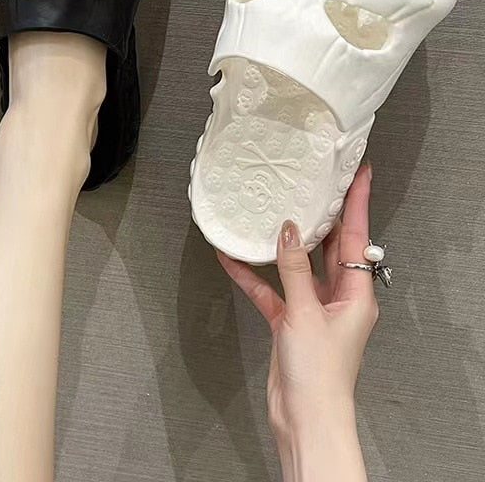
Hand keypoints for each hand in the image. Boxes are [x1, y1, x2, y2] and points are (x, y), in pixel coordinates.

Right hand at [217, 164, 377, 479]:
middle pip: (330, 246)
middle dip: (321, 215)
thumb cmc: (320, 374)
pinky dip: (253, 274)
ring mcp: (313, 308)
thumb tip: (288, 230)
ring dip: (280, 243)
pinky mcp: (290, 321)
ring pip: (296, 265)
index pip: (357, 236)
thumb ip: (294, 268)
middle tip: (314, 182)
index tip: (358, 172)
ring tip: (269, 211)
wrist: (304, 418)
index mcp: (356, 293)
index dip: (357, 202)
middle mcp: (338, 297)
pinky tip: (233, 257)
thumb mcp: (306, 312)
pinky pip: (271, 289)